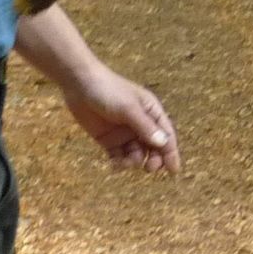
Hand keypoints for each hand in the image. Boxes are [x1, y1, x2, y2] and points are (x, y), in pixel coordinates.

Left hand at [63, 66, 180, 173]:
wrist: (79, 83)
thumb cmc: (108, 90)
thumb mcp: (129, 108)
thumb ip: (145, 127)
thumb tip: (163, 144)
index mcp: (151, 112)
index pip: (166, 135)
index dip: (171, 152)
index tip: (173, 170)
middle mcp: (141, 124)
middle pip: (153, 148)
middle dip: (153, 159)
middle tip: (149, 167)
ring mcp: (124, 133)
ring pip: (136, 154)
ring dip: (133, 161)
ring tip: (125, 162)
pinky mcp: (108, 139)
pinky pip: (118, 156)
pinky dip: (118, 162)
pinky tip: (114, 164)